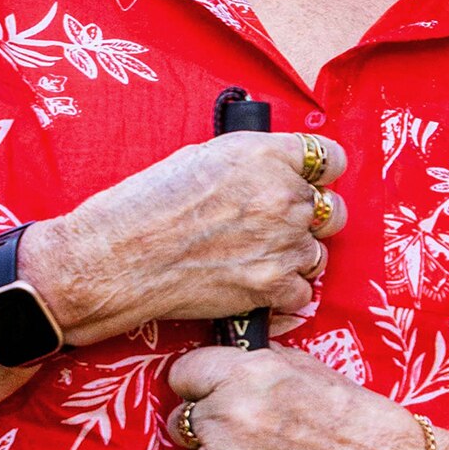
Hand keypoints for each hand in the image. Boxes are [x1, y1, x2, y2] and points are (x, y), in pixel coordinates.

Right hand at [30, 131, 348, 345]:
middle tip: (277, 227)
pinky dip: (281, 294)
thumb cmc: (144, 205)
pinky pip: (301, 293)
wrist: (117, 257)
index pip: (331, 158)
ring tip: (254, 259)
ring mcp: (282, 244)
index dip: (321, 173)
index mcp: (267, 155)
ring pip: (317, 254)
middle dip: (310, 219)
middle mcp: (284, 196)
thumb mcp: (202, 157)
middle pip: (332, 210)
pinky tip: (251, 285)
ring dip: (294, 258)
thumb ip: (251, 162)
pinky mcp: (272, 287)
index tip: (312, 182)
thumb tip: (272, 170)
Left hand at [165, 345, 424, 449]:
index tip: (205, 393)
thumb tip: (228, 364)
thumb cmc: (350, 416)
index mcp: (244, 374)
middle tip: (237, 432)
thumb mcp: (304, 367)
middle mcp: (229, 415)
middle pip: (180, 421)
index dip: (195, 385)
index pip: (182, 374)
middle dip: (204, 427)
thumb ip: (255, 364)